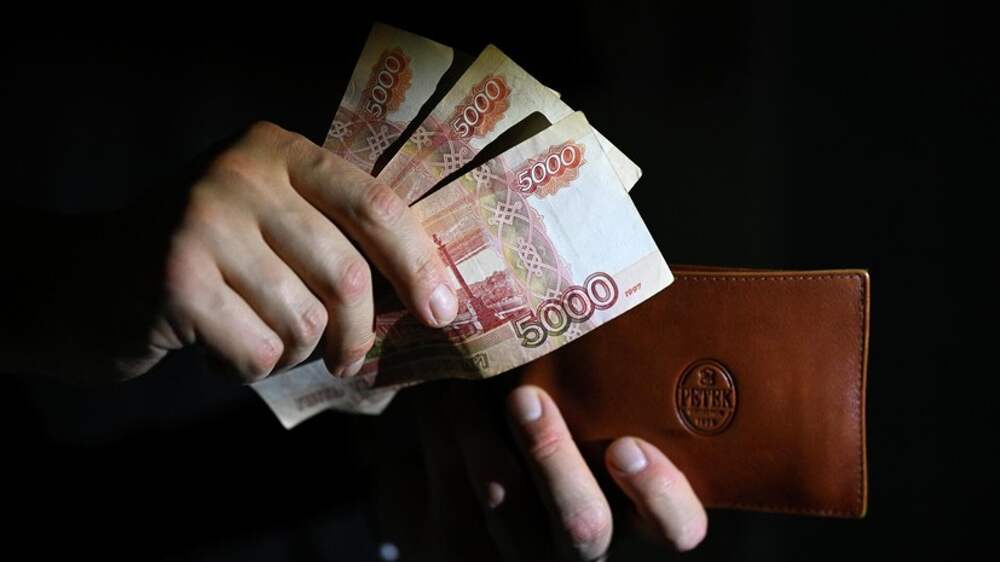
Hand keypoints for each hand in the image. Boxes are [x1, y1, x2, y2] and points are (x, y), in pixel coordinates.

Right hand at [27, 121, 458, 382]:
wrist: (84, 285)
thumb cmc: (203, 264)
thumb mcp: (267, 226)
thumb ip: (334, 241)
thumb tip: (429, 295)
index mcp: (276, 150)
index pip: (375, 204)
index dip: (419, 262)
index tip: (443, 311)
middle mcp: (239, 173)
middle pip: (346, 273)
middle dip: (357, 333)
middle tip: (348, 360)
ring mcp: (202, 222)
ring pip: (304, 321)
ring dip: (291, 352)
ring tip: (252, 335)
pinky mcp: (173, 280)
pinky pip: (258, 353)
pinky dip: (246, 369)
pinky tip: (212, 347)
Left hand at [375, 381, 706, 560]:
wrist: (460, 482)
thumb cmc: (558, 426)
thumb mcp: (590, 414)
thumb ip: (603, 389)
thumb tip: (598, 295)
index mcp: (633, 511)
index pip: (678, 527)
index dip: (659, 494)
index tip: (626, 446)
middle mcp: (583, 545)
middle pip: (584, 529)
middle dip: (553, 459)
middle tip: (525, 398)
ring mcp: (519, 553)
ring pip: (505, 507)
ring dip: (479, 435)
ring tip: (462, 383)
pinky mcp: (457, 549)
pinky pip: (448, 492)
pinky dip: (440, 432)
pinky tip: (435, 392)